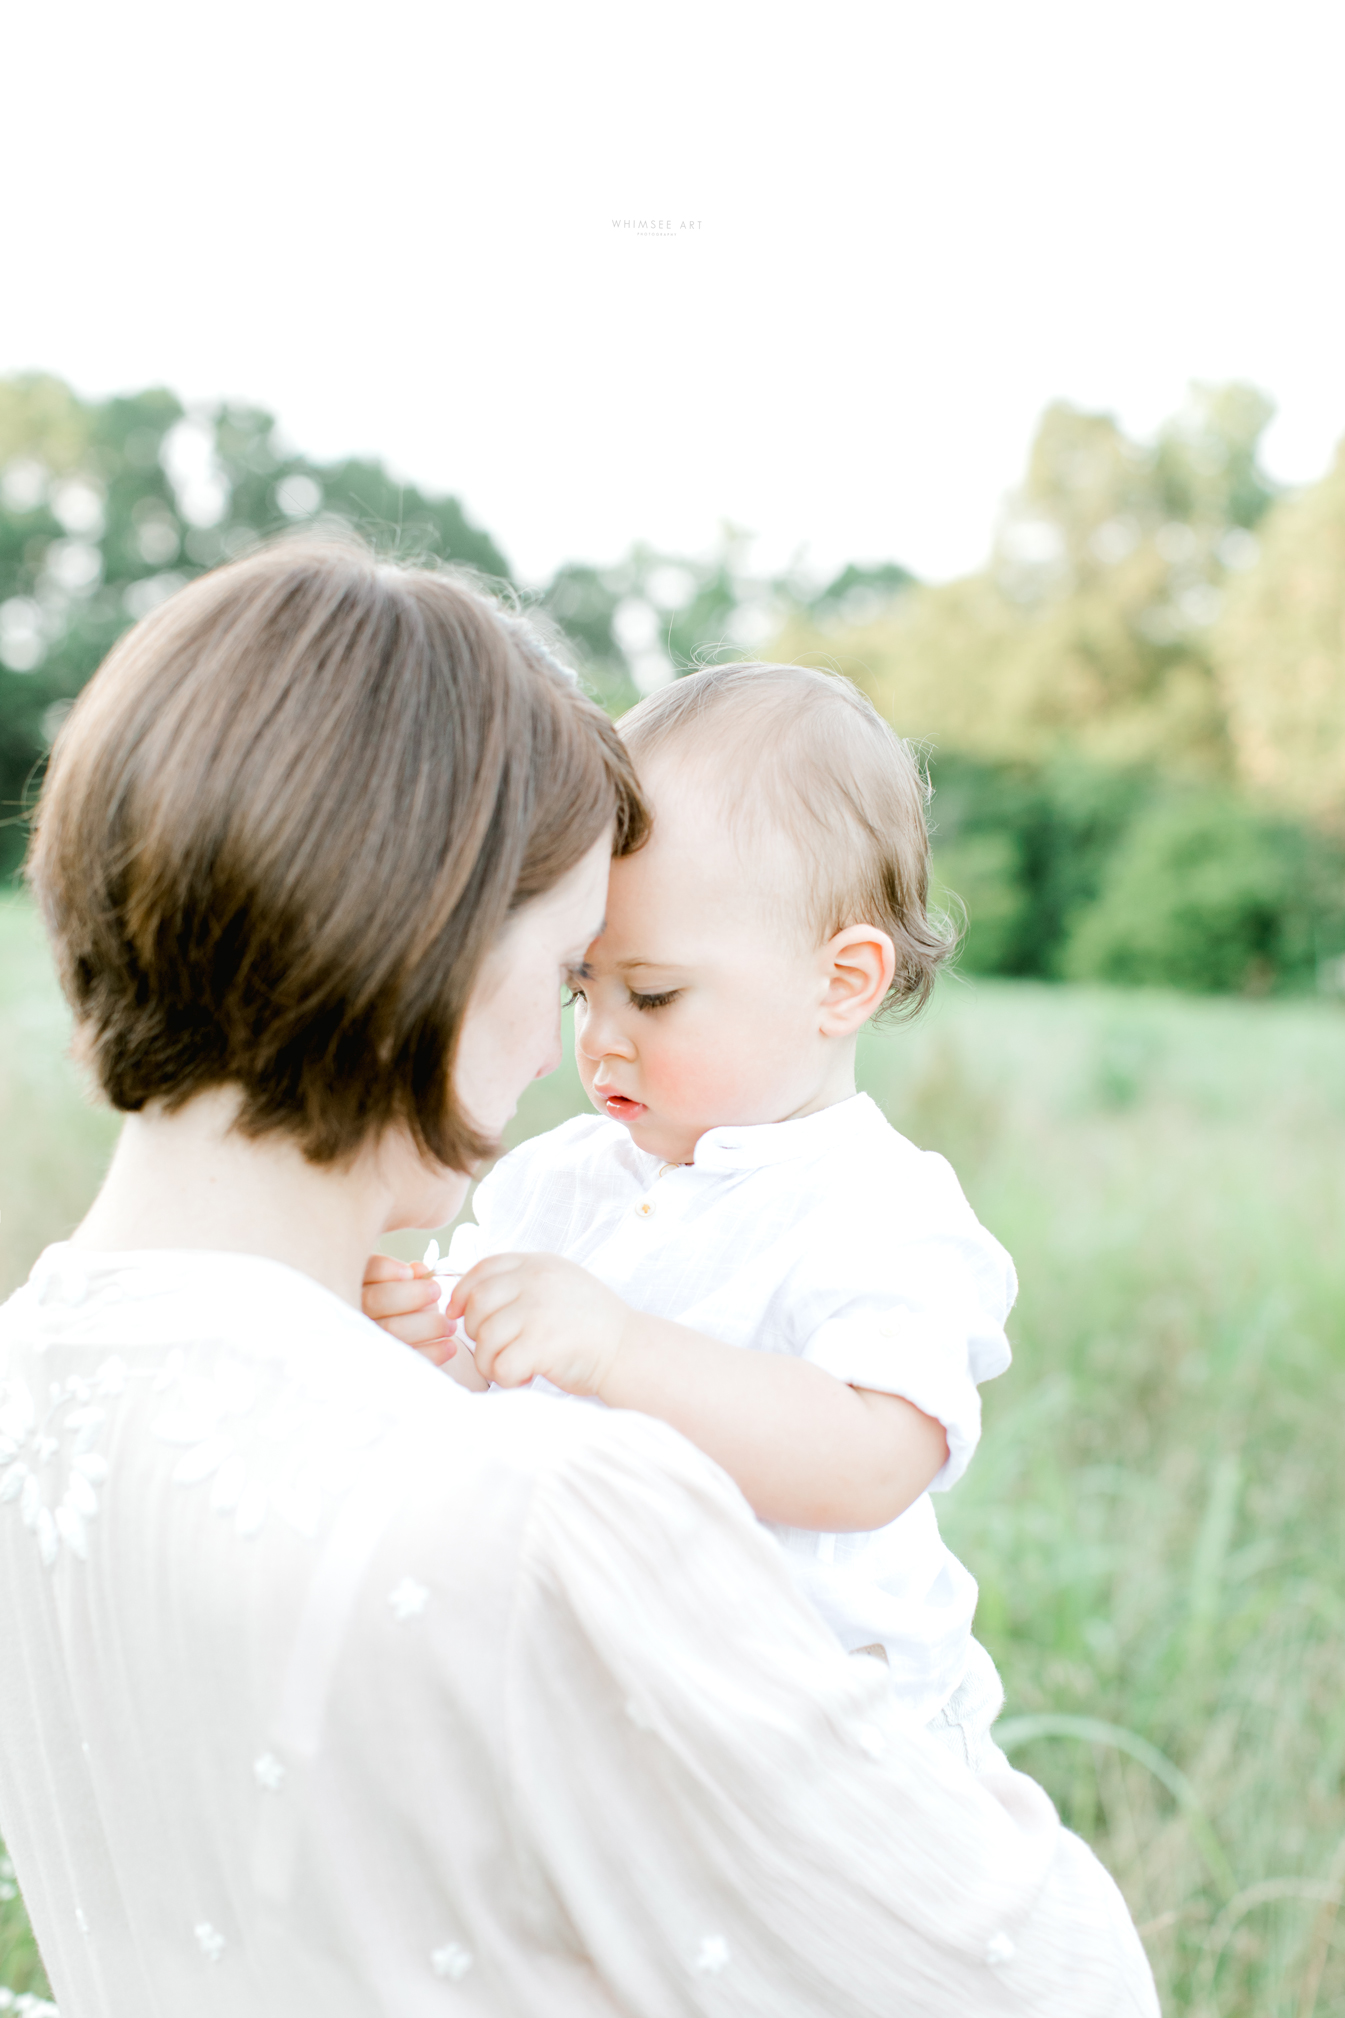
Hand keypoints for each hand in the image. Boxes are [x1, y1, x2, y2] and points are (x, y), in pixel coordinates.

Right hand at [362, 1254, 456, 1365]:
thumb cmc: (407, 1306)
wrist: (411, 1343)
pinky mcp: (381, 1366)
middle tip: (437, 1292)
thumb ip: (410, 1278)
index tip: (410, 1272)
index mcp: (358, 1285)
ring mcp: (363, 1342)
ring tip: (450, 1325)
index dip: (385, 1269)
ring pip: (391, 1329)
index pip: (365, 1271)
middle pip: (375, 1300)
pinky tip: (450, 1346)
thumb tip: (418, 1271)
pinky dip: (431, 1352)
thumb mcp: (408, 1288)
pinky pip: (405, 1356)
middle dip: (411, 1295)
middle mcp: (353, 1312)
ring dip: (428, 1325)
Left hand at [445, 1253, 633, 1394]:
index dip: (462, 1292)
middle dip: (476, 1331)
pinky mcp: (542, 1344)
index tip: (457, 1314)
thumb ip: (523, 1282)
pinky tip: (526, 1376)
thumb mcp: (560, 1284)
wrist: (629, 1350)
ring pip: (484, 1338)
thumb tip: (468, 1296)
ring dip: (490, 1361)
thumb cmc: (591, 1325)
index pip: (484, 1268)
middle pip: (477, 1304)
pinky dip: (506, 1378)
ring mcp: (538, 1311)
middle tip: (498, 1348)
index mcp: (539, 1264)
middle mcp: (537, 1281)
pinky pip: (500, 1365)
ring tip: (515, 1366)